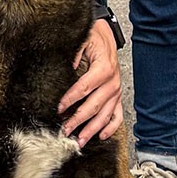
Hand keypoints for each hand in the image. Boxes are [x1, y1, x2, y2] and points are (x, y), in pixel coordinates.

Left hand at [60, 20, 122, 144]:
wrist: (107, 37)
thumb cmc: (94, 39)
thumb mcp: (83, 40)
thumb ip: (75, 52)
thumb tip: (68, 67)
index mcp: (103, 68)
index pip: (84, 88)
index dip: (71, 99)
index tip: (59, 109)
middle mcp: (112, 82)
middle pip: (94, 106)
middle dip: (79, 120)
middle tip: (66, 130)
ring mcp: (116, 91)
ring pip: (105, 115)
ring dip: (92, 129)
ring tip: (80, 140)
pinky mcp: (118, 96)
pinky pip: (117, 115)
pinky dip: (111, 128)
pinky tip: (101, 135)